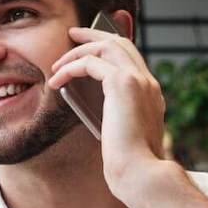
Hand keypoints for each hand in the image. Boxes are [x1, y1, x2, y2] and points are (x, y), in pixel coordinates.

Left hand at [46, 26, 170, 201]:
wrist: (140, 173)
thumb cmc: (131, 165)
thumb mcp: (125, 137)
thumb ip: (118, 119)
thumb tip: (102, 115)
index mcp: (152, 95)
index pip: (132, 59)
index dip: (111, 48)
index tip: (91, 49)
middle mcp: (149, 83)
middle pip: (121, 43)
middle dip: (95, 35)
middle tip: (73, 35)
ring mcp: (138, 80)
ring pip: (107, 46)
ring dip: (78, 50)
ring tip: (58, 61)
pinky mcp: (122, 84)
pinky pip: (90, 63)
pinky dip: (70, 67)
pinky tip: (56, 80)